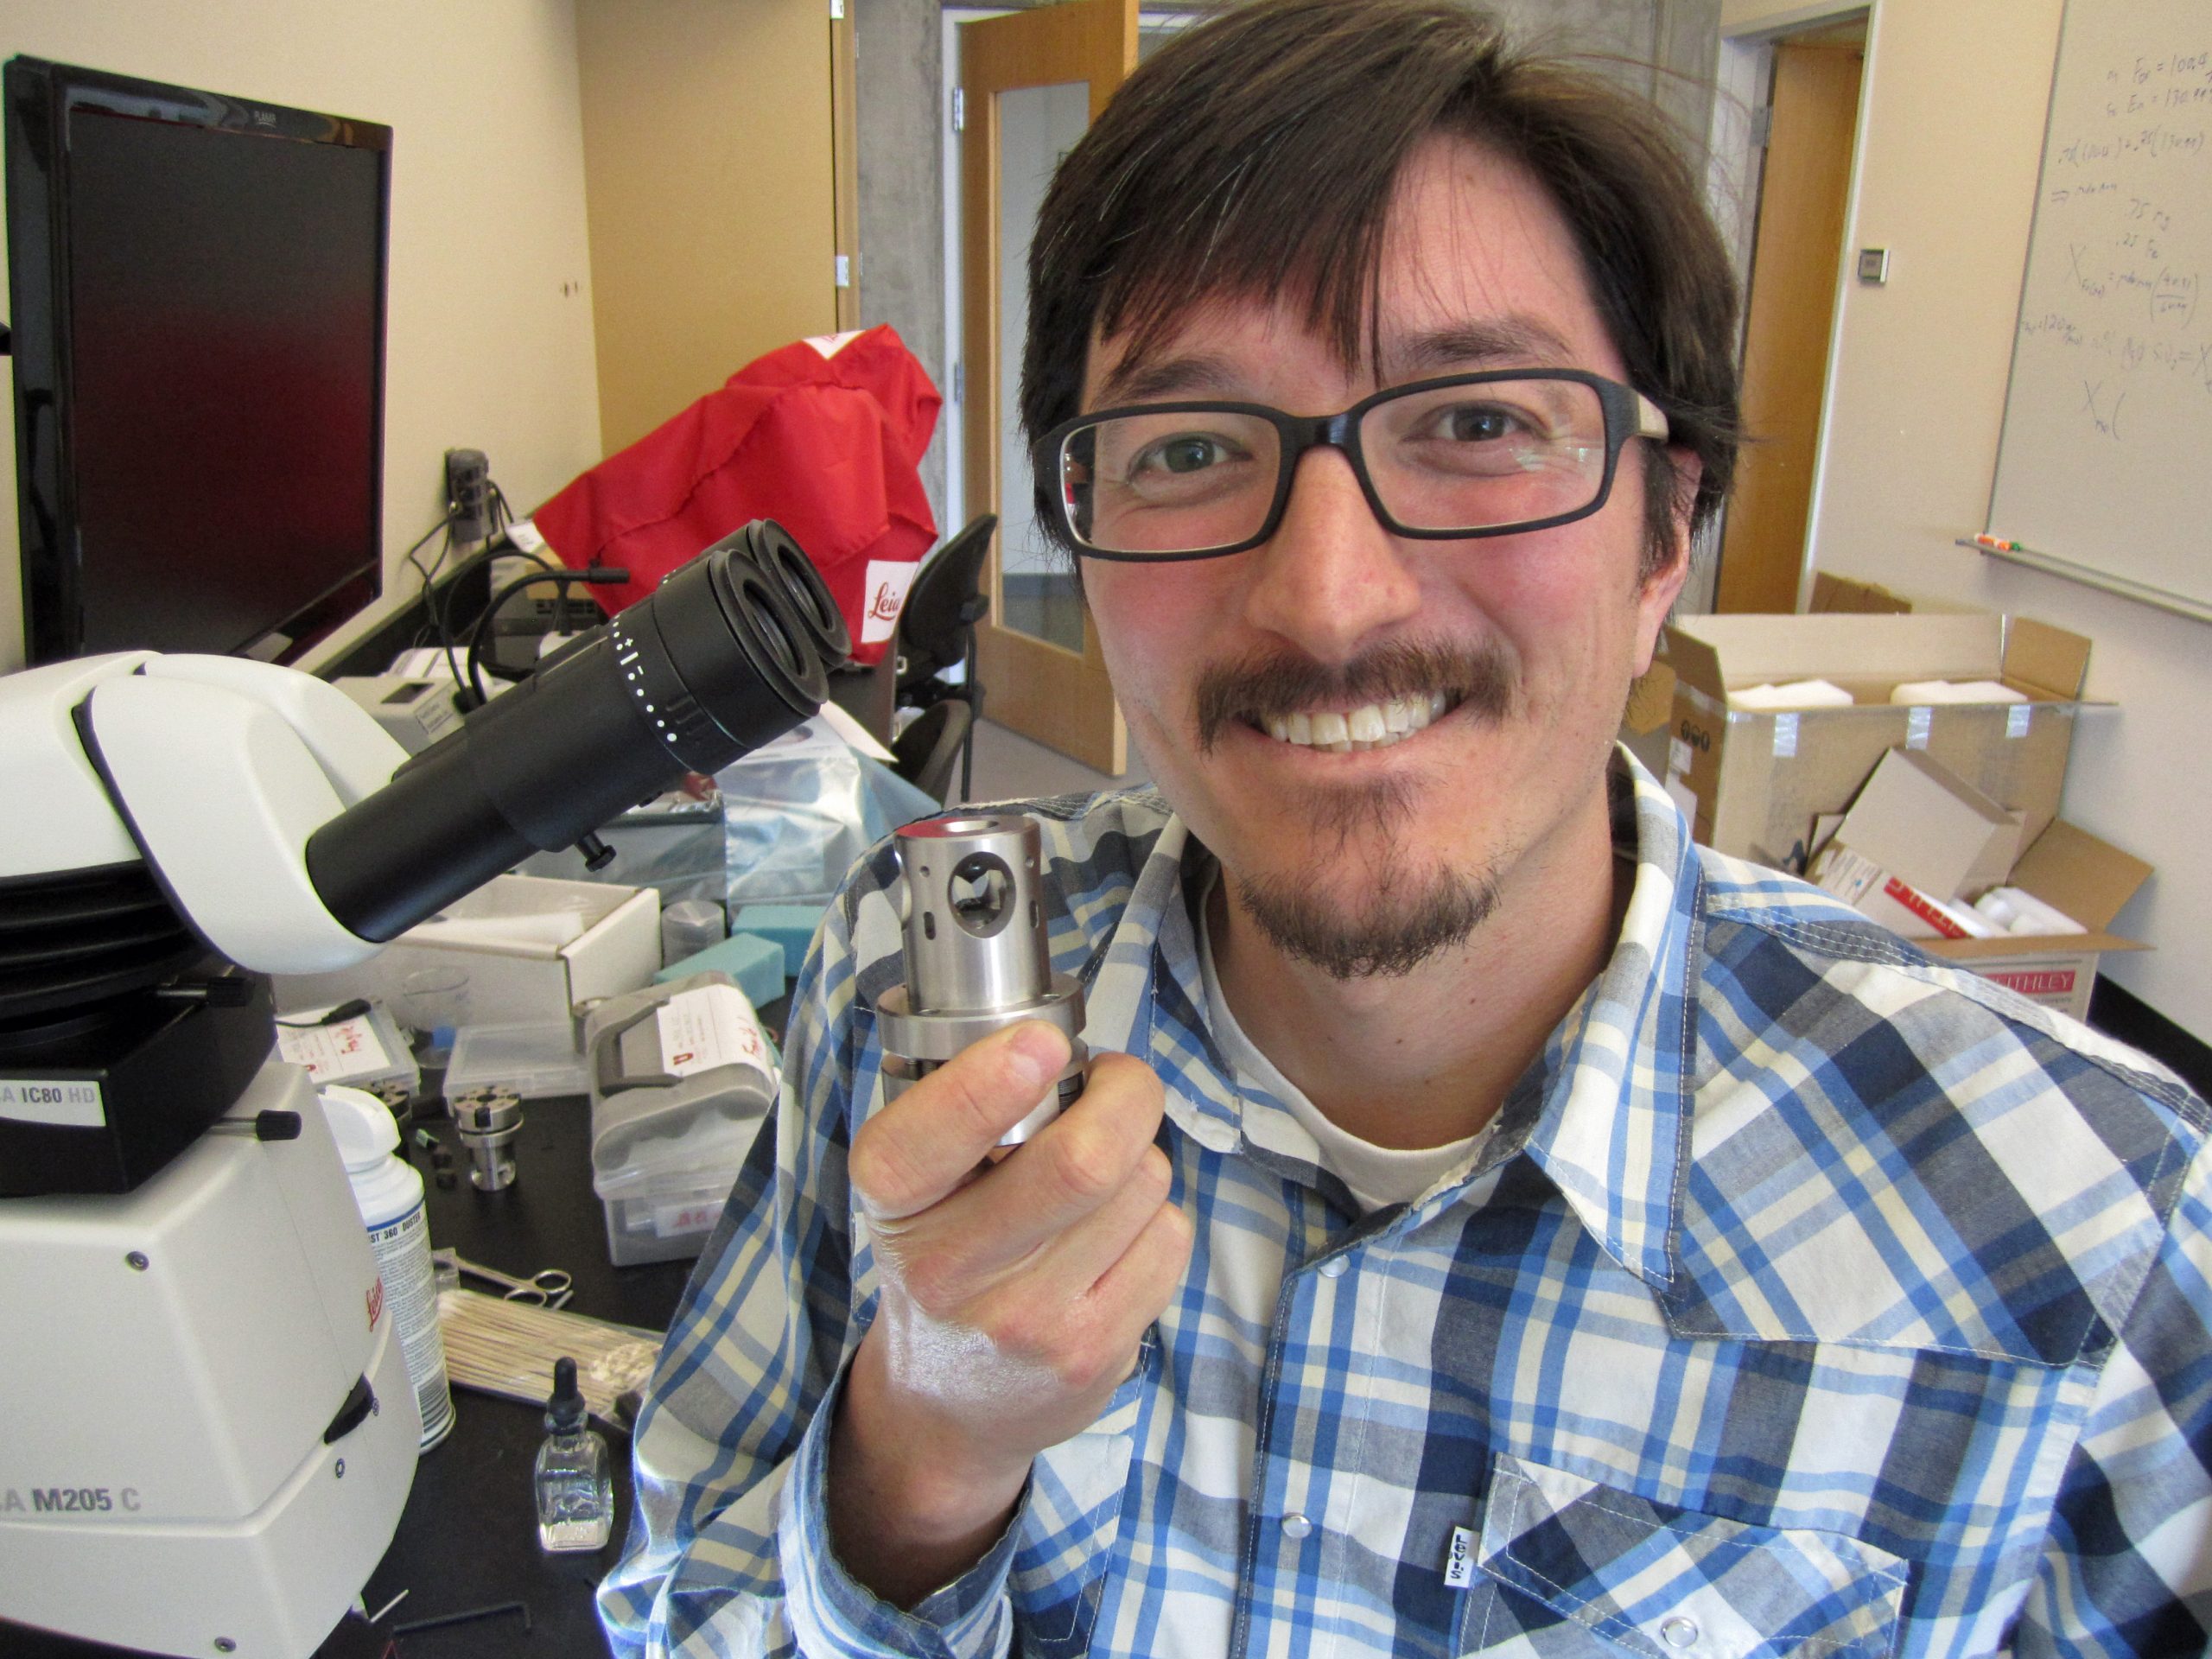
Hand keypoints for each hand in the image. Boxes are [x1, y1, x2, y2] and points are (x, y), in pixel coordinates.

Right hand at [827, 1021, 1189, 1606]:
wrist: (945, 1406)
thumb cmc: (944, 1260)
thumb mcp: (915, 1190)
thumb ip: (964, 1115)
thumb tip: (1057, 1047)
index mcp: (894, 1207)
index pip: (927, 1139)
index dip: (989, 1081)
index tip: (1041, 1044)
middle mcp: (951, 1271)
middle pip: (1082, 1161)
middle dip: (1125, 1095)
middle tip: (1117, 1082)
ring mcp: (1027, 1322)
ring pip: (1141, 1187)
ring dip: (1140, 1157)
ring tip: (1103, 1175)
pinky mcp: (1093, 1354)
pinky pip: (1169, 1238)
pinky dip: (1157, 1217)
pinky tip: (1115, 1234)